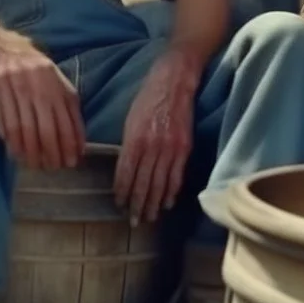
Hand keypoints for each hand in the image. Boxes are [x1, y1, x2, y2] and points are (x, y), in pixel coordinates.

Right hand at [0, 15, 84, 170]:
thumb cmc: (13, 53)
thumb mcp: (41, 65)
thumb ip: (57, 89)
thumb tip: (72, 123)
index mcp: (50, 74)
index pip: (69, 112)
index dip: (73, 137)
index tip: (75, 156)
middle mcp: (34, 80)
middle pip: (49, 125)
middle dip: (55, 151)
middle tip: (57, 167)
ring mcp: (12, 85)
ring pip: (27, 129)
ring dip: (33, 152)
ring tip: (37, 165)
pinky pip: (6, 123)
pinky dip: (13, 143)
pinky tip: (18, 153)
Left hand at [114, 50, 199, 224]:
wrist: (174, 81)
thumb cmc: (147, 97)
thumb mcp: (130, 120)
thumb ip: (129, 146)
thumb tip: (126, 169)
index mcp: (135, 139)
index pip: (126, 173)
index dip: (123, 191)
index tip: (119, 204)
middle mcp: (152, 146)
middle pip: (144, 183)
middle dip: (138, 204)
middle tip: (134, 221)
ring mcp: (170, 148)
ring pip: (160, 183)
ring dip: (154, 203)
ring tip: (149, 217)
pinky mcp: (184, 147)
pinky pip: (177, 175)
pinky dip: (172, 191)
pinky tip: (168, 203)